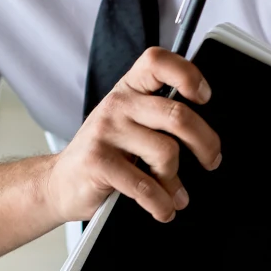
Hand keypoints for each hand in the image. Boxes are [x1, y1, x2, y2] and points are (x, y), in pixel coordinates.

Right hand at [37, 47, 221, 224]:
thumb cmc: (103, 153)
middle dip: (205, 143)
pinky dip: (160, 204)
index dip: (188, 75)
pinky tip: (162, 208)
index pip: (158, 62)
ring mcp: (106, 132)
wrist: (60, 182)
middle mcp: (117, 105)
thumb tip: (206, 136)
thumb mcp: (128, 124)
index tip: (203, 97)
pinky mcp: (98, 162)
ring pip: (166, 152)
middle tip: (211, 160)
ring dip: (176, 181)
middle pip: (177, 115)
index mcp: (129, 89)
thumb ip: (160, 118)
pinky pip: (145, 185)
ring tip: (174, 194)